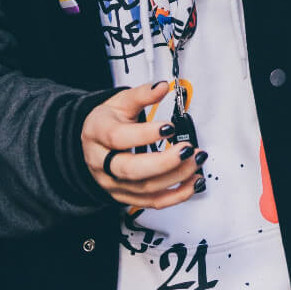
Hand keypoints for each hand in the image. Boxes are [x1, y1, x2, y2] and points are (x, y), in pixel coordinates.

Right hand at [80, 81, 204, 208]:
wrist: (94, 143)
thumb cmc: (108, 121)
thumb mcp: (120, 102)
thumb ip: (142, 94)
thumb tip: (161, 87)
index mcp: (97, 133)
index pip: (118, 138)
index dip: (145, 134)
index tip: (170, 127)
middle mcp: (101, 162)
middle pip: (130, 170)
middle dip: (163, 163)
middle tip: (186, 150)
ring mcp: (113, 183)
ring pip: (144, 188)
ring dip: (175, 177)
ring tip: (196, 162)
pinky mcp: (126, 196)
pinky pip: (152, 202)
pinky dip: (176, 196)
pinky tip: (193, 183)